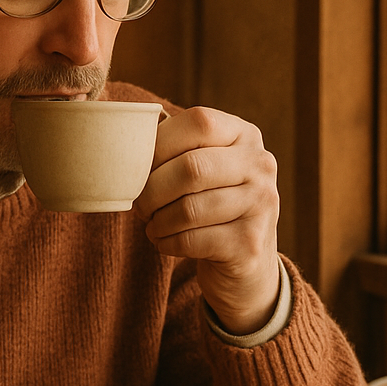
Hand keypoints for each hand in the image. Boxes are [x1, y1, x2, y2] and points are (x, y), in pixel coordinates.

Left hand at [133, 106, 280, 334]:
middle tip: (141, 205)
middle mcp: (261, 165)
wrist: (246, 262)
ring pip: (189, 209)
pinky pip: (191, 240)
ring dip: (158, 221)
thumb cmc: (208, 202)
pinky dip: (167, 242)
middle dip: (152, 190)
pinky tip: (166, 242)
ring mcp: (261, 205)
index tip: (140, 167)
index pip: (198, 122)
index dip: (159, 144)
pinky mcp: (249, 244)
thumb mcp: (204, 167)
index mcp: (244, 135)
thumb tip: (126, 147)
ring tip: (154, 225)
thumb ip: (175, 149)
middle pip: (191, 168)